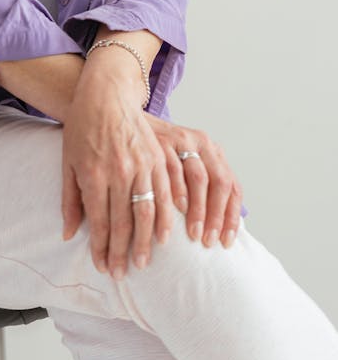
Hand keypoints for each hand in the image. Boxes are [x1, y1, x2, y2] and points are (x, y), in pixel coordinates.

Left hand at [61, 77, 174, 279]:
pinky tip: (165, 235)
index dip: (102, 248)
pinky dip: (166, 217)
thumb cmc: (82, 127)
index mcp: (94, 175)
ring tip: (144, 261)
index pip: (99, 222)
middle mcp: (119, 172)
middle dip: (123, 252)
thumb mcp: (68, 162)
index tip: (104, 267)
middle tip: (123, 273)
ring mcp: (141, 164)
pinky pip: (166, 193)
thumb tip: (69, 235)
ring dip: (146, 241)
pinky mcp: (157, 158)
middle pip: (124, 222)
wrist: (105, 94)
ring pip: (147, 212)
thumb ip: (70, 200)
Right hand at [143, 111, 243, 249]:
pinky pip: (174, 169)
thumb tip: (216, 229)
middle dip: (217, 215)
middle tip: (208, 241)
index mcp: (212, 151)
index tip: (226, 242)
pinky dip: (178, 191)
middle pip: (220, 182)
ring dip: (199, 210)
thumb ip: (199, 188)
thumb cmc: (158, 150)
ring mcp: (182, 139)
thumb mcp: (184, 162)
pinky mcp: (162, 140)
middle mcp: (202, 143)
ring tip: (194, 234)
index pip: (232, 187)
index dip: (231, 216)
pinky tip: (177, 209)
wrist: (127, 118)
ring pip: (200, 178)